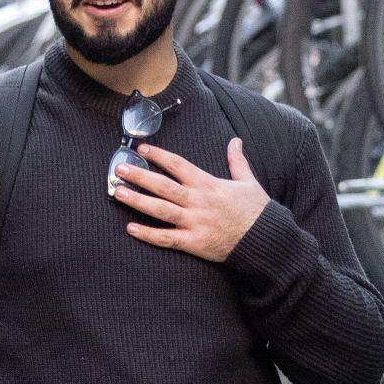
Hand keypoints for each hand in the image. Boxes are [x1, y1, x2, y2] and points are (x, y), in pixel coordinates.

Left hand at [111, 138, 273, 261]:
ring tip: (118, 192)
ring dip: (137, 200)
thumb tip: (235, 141)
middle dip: (139, 176)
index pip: (178, 165)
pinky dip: (148, 234)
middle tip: (119, 169)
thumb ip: (237, 161)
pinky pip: (166, 238)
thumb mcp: (248, 182)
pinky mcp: (194, 242)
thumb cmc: (257, 211)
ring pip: (160, 209)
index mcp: (208, 184)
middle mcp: (198, 201)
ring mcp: (195, 222)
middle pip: (163, 186)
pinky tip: (130, 228)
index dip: (159, 156)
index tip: (142, 149)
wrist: (266, 240)